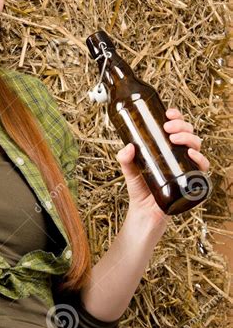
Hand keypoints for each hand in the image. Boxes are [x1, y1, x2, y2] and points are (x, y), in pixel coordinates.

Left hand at [116, 107, 210, 224]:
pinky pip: (202, 169)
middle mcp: (179, 156)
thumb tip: (127, 147)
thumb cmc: (140, 190)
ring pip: (196, 147)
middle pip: (188, 134)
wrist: (144, 213)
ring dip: (189, 138)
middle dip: (182, 126)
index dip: (177, 117)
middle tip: (168, 128)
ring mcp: (186, 168)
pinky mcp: (191, 182)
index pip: (177, 128)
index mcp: (167, 149)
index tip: (168, 113)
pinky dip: (200, 160)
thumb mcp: (129, 171)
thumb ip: (125, 159)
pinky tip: (192, 155)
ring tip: (175, 139)